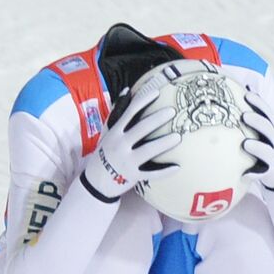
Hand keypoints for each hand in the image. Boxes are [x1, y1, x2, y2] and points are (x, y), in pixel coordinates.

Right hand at [80, 83, 180, 200]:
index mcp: (115, 132)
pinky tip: (178, 167)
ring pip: (148, 150)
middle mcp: (120, 145)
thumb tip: (127, 90)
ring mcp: (126, 161)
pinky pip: (151, 173)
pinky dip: (164, 171)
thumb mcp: (107, 132)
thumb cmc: (104, 153)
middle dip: (157, 119)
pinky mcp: (133, 176)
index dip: (143, 101)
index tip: (157, 92)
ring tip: (178, 136)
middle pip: (141, 129)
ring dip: (163, 143)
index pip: (129, 112)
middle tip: (172, 112)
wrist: (95, 182)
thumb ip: (117, 112)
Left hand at [241, 88, 273, 191]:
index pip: (267, 113)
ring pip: (267, 152)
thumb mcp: (266, 129)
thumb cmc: (268, 145)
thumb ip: (257, 113)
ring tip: (246, 144)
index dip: (258, 103)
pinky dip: (254, 173)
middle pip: (268, 129)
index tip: (247, 95)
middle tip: (244, 116)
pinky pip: (263, 172)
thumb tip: (245, 88)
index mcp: (273, 128)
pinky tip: (245, 174)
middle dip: (258, 122)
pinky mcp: (270, 172)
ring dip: (257, 148)